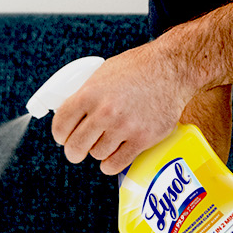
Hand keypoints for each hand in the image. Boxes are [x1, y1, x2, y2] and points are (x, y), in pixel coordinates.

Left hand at [50, 44, 201, 174]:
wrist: (172, 69)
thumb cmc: (139, 68)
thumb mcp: (104, 72)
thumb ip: (87, 93)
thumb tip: (71, 112)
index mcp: (89, 93)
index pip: (60, 126)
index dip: (61, 135)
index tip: (65, 137)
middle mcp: (104, 112)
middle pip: (75, 147)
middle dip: (74, 151)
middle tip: (79, 150)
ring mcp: (123, 127)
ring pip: (97, 155)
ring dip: (99, 152)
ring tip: (107, 142)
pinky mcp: (142, 139)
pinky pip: (115, 164)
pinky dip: (111, 164)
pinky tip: (114, 155)